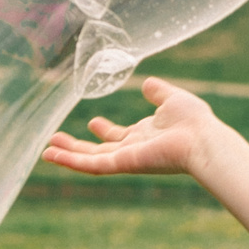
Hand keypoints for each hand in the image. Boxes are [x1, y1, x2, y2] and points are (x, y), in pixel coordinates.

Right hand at [44, 78, 224, 177]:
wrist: (202, 139)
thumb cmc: (194, 121)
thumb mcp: (173, 98)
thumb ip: (159, 92)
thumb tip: (148, 83)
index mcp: (146, 135)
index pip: (120, 136)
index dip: (105, 131)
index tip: (92, 122)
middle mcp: (134, 149)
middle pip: (100, 151)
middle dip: (78, 148)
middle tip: (56, 141)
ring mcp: (127, 158)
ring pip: (91, 160)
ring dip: (68, 157)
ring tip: (46, 152)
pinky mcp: (122, 164)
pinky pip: (92, 165)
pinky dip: (70, 162)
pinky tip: (50, 156)